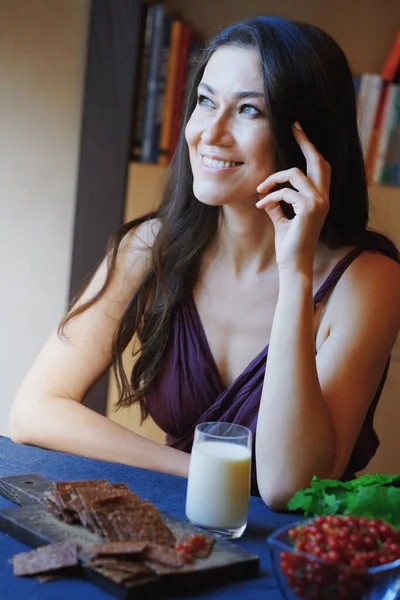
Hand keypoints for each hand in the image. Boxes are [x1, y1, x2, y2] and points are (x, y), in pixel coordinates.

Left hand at [256, 123, 330, 273]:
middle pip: (318, 160)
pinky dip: (271, 197)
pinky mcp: (310, 208)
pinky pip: (286, 192)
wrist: (294, 264)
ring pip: (295, 173)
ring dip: (273, 180)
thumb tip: (266, 191)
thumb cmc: (288, 244)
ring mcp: (320, 202)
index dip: (310, 147)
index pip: (319, 166)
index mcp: (320, 198)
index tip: (297, 130)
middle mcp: (324, 197)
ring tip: (260, 191)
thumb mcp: (282, 219)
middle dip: (304, 141)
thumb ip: (278, 203)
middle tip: (292, 126)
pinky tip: (262, 207)